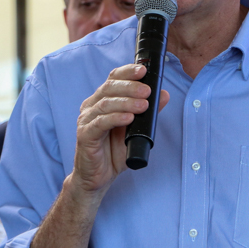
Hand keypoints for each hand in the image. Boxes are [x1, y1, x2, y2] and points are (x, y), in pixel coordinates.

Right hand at [71, 64, 169, 199]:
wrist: (98, 177)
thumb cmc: (114, 152)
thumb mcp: (136, 130)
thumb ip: (149, 112)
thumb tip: (164, 94)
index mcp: (102, 100)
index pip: (113, 79)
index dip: (128, 72)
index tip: (144, 70)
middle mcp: (92, 106)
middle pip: (109, 87)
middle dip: (131, 87)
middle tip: (148, 91)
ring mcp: (86, 120)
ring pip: (105, 104)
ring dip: (126, 102)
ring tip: (144, 105)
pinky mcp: (84, 135)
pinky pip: (100, 123)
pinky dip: (116, 118)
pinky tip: (129, 118)